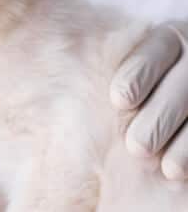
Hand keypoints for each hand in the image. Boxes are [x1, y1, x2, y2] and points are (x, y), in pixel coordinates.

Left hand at [110, 21, 187, 179]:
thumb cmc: (136, 107)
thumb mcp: (123, 90)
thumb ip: (103, 87)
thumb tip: (38, 76)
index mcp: (173, 37)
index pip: (159, 45)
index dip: (140, 71)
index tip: (119, 99)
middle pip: (187, 79)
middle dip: (162, 113)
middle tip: (136, 147)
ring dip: (187, 138)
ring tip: (166, 170)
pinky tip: (184, 174)